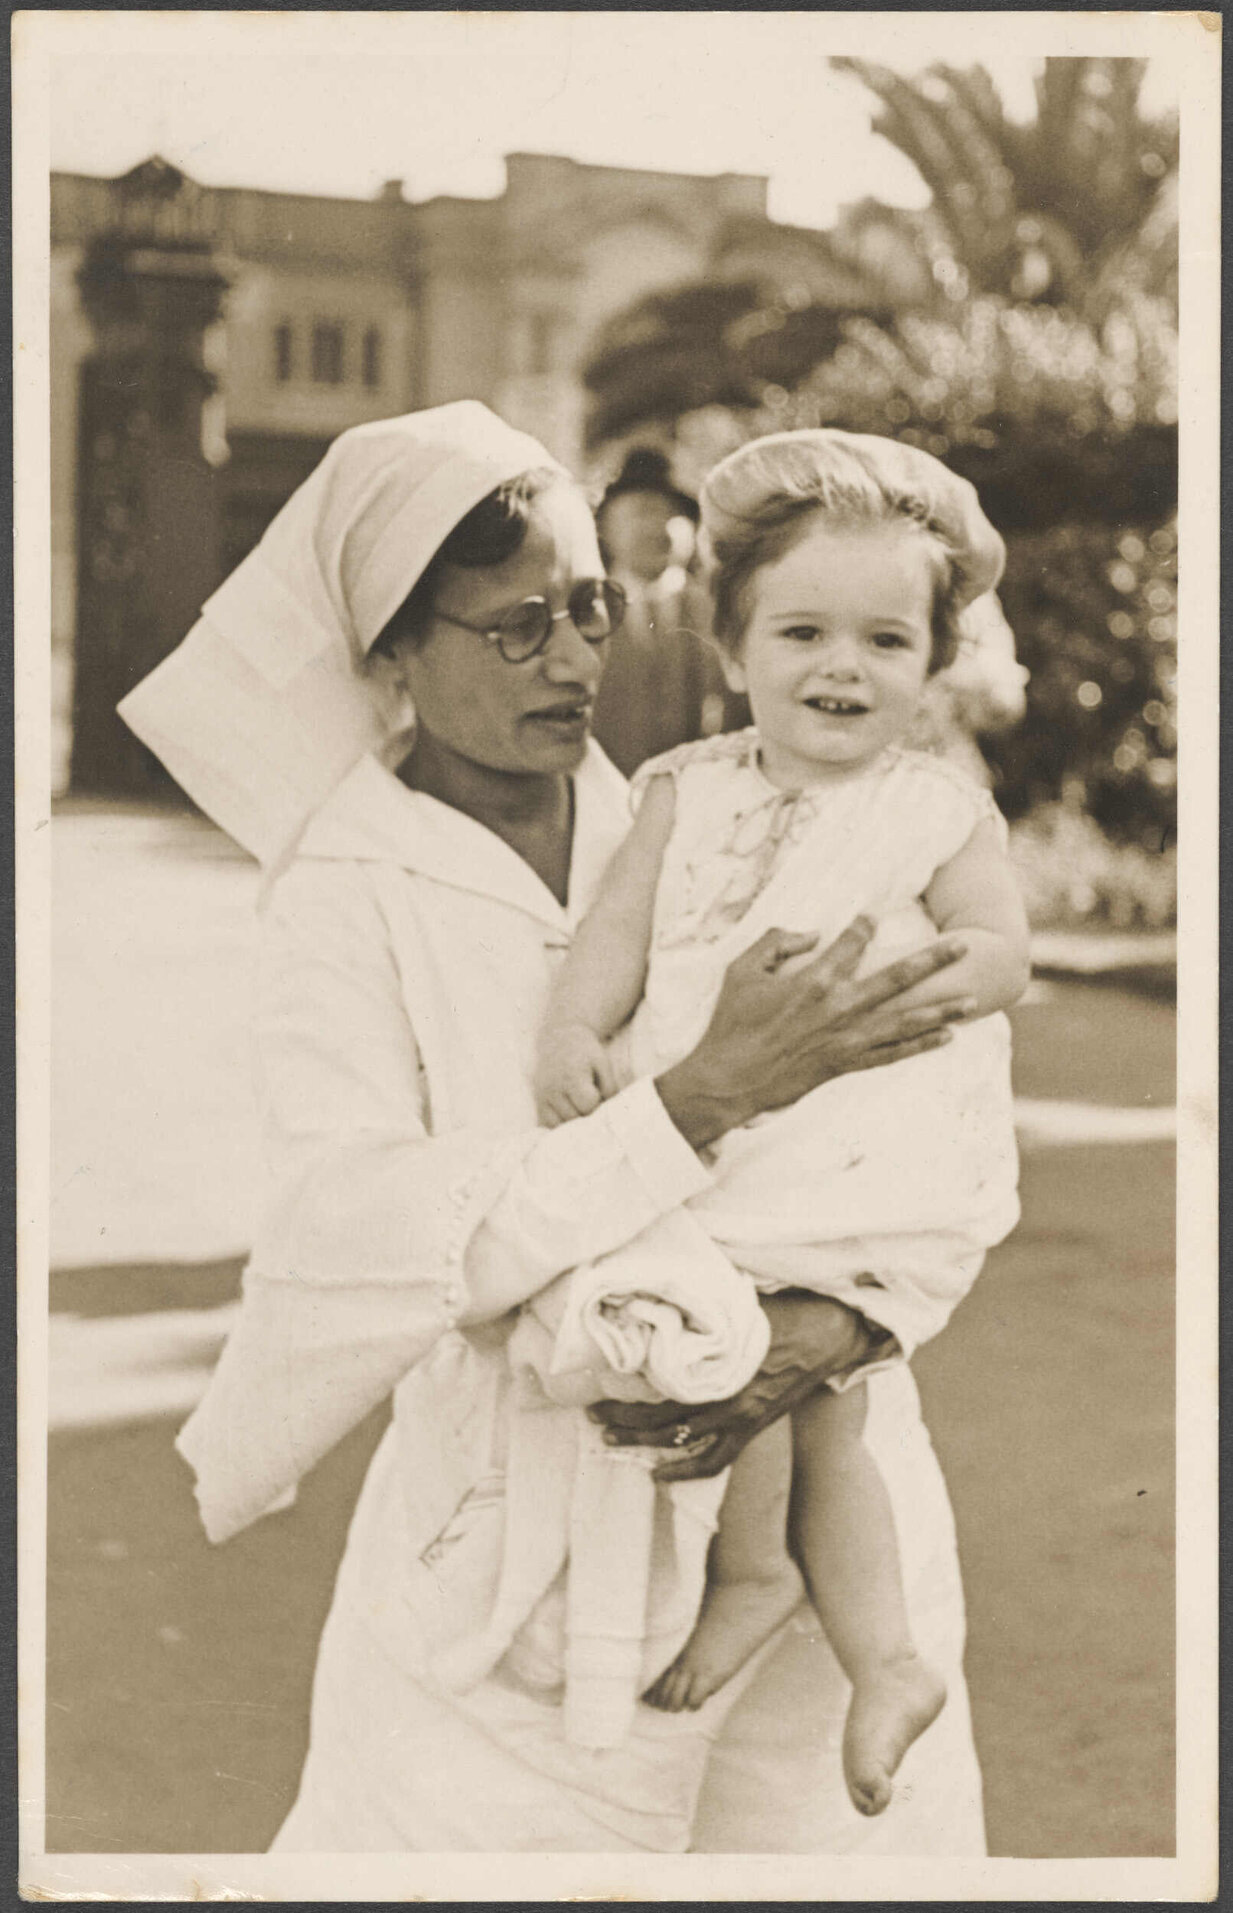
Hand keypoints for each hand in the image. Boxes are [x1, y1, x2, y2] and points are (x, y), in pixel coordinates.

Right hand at [535, 1024, 617, 1127]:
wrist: (558, 1039)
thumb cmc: (585, 1051)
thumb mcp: (602, 1062)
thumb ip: (609, 1087)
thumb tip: (609, 1112)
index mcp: (570, 1076)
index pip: (588, 1105)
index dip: (598, 1103)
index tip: (599, 1093)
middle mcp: (552, 1088)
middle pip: (574, 1117)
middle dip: (586, 1113)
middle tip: (590, 1100)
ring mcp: (541, 1096)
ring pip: (560, 1125)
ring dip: (573, 1120)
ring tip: (578, 1105)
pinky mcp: (536, 1101)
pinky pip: (547, 1124)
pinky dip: (560, 1123)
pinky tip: (568, 1111)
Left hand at [591, 1293, 887, 1480]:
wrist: (824, 1336)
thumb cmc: (778, 1313)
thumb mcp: (733, 1305)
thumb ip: (697, 1312)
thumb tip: (654, 1298)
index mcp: (717, 1363)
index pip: (659, 1384)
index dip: (624, 1388)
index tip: (597, 1381)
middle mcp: (724, 1396)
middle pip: (660, 1416)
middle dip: (622, 1417)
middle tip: (593, 1413)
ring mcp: (737, 1418)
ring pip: (679, 1440)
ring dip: (641, 1442)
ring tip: (609, 1440)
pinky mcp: (750, 1431)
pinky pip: (714, 1461)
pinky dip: (685, 1472)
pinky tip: (659, 1475)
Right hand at [655, 917, 972, 1148]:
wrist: (729, 1079)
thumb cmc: (730, 1022)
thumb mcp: (741, 969)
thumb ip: (776, 942)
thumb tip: (812, 934)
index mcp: (813, 981)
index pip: (851, 942)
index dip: (866, 924)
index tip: (876, 913)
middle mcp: (839, 1008)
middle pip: (897, 979)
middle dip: (932, 960)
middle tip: (963, 946)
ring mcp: (847, 1039)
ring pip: (904, 1020)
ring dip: (940, 1009)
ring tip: (972, 998)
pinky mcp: (846, 1064)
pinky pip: (892, 1055)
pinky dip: (920, 1046)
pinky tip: (946, 1037)